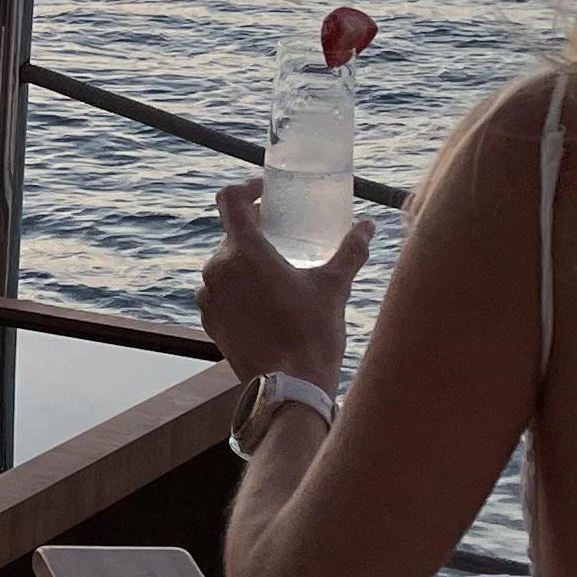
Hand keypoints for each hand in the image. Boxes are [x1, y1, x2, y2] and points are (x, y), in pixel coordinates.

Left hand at [195, 177, 371, 389]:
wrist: (289, 387)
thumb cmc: (311, 334)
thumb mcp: (334, 287)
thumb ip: (351, 251)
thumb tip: (368, 226)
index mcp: (244, 252)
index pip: (230, 200)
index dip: (246, 189)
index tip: (265, 193)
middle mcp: (217, 269)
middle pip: (230, 233)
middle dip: (255, 228)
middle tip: (281, 231)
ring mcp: (208, 296)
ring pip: (223, 263)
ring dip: (245, 259)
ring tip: (274, 268)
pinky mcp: (208, 319)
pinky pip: (218, 290)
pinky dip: (236, 286)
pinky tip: (261, 297)